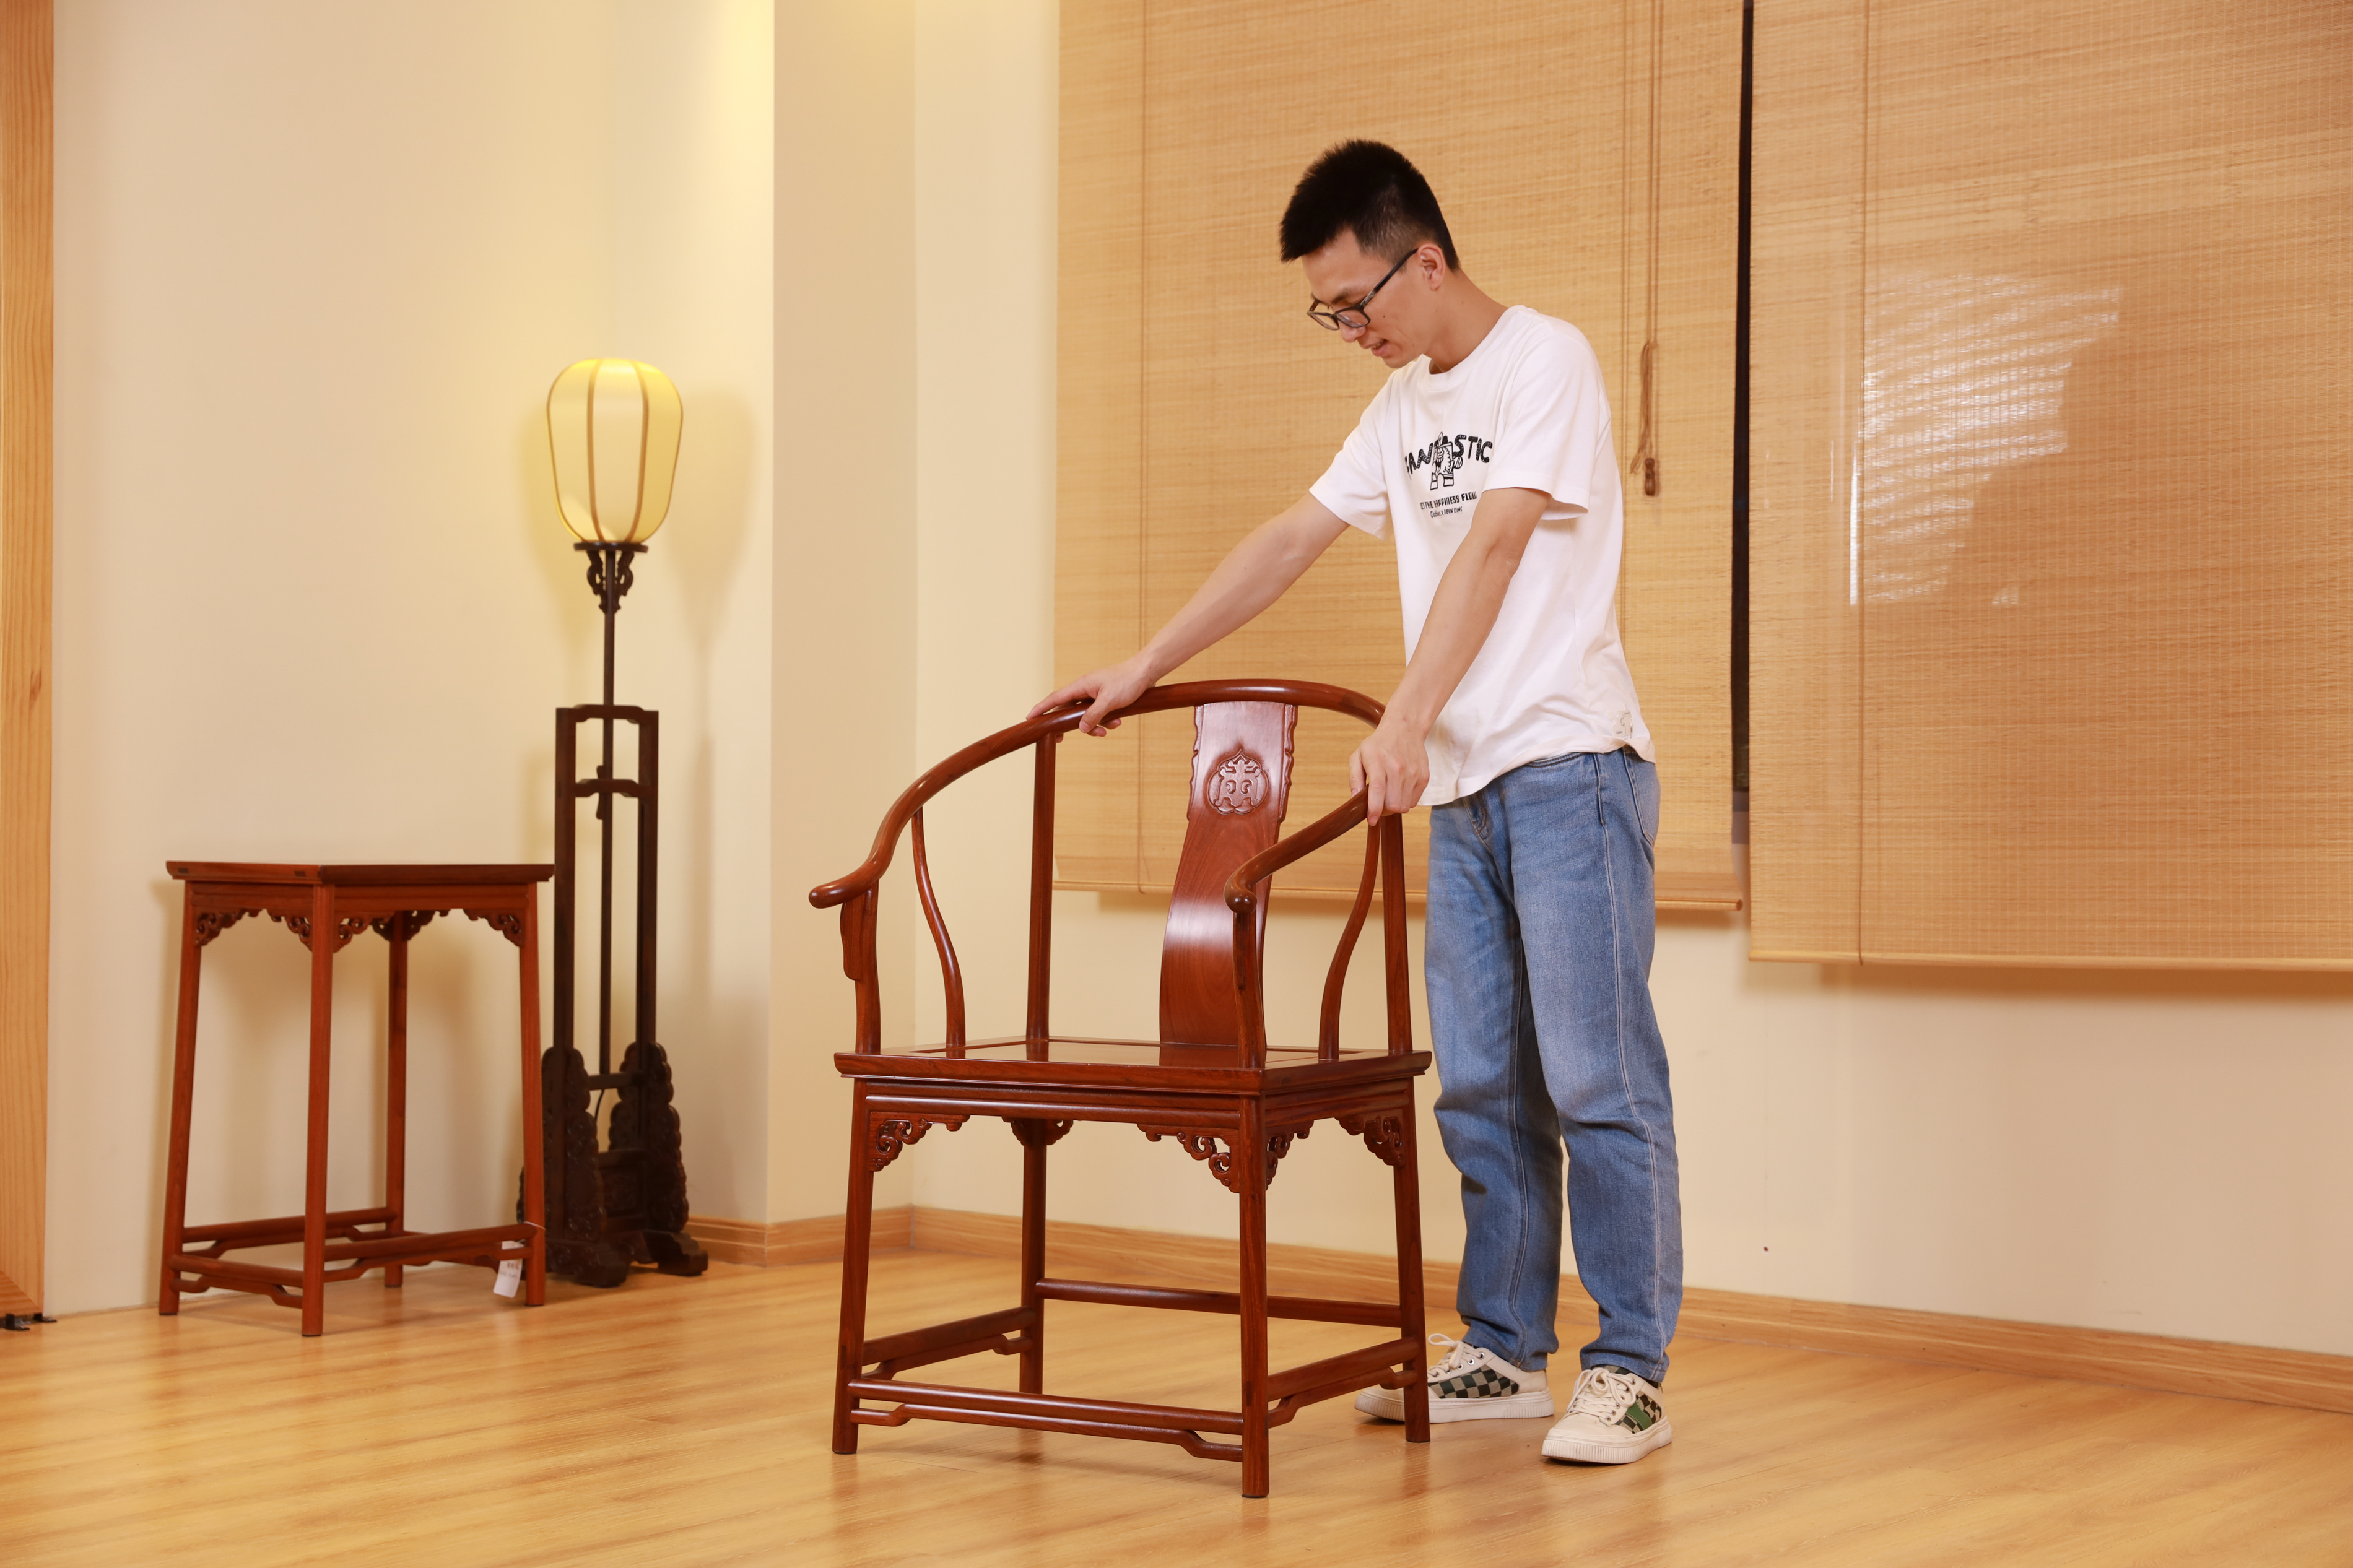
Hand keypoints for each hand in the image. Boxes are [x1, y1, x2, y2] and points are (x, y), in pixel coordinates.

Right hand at [1029, 656, 1155, 736]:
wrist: (1146, 672)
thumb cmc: (1127, 681)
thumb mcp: (1109, 701)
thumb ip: (1093, 715)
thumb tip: (1080, 728)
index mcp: (1081, 685)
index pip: (1055, 698)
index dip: (1041, 708)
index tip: (1029, 718)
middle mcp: (1084, 689)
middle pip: (1068, 710)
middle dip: (1066, 725)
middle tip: (1059, 739)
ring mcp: (1094, 693)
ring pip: (1085, 715)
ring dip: (1094, 725)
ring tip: (1108, 729)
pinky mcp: (1104, 698)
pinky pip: (1098, 713)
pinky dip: (1105, 720)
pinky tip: (1117, 721)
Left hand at [1349, 716, 1429, 821]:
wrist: (1404, 729)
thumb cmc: (1378, 744)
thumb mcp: (1358, 756)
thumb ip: (1354, 778)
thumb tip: (1355, 798)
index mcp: (1379, 762)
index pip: (1378, 791)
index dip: (1374, 810)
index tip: (1371, 820)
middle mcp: (1398, 768)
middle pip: (1393, 805)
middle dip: (1383, 811)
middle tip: (1378, 805)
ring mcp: (1413, 773)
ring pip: (1404, 806)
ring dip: (1394, 806)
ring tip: (1388, 796)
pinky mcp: (1424, 777)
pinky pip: (1414, 801)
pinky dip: (1405, 801)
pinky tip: (1399, 790)